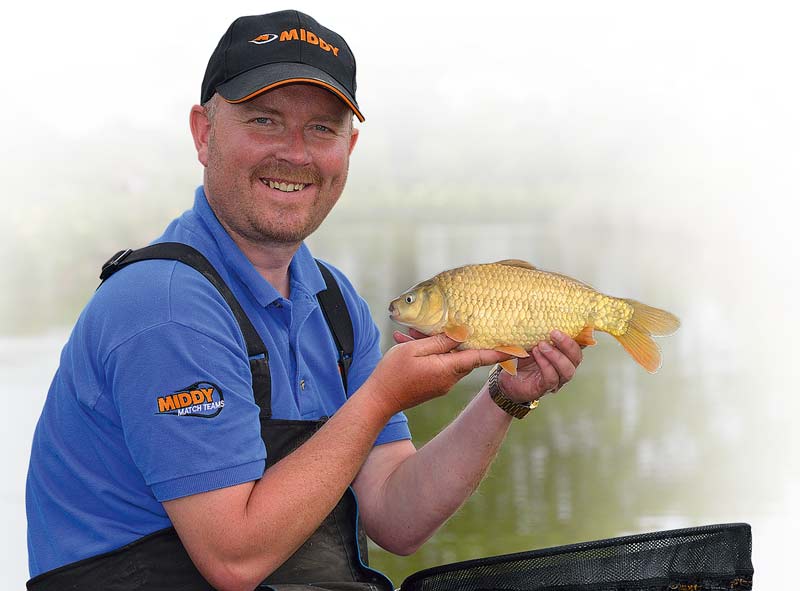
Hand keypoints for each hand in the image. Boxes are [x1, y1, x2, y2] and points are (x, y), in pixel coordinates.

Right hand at [364, 332, 511, 417]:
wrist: (378, 401)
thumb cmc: (393, 373)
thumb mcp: (415, 350)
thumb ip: (440, 341)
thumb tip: (461, 333)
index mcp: (448, 368)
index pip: (480, 357)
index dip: (501, 351)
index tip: (520, 347)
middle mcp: (450, 378)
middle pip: (465, 354)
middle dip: (461, 338)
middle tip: (467, 322)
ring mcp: (442, 384)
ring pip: (449, 358)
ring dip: (439, 343)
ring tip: (413, 333)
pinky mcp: (434, 385)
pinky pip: (439, 364)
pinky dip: (430, 352)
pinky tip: (411, 343)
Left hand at [499, 330, 582, 402]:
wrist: (507, 378)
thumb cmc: (522, 357)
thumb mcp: (531, 340)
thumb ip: (539, 331)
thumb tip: (539, 313)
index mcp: (565, 353)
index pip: (580, 344)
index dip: (581, 335)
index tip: (571, 323)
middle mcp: (565, 366)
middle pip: (576, 357)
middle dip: (567, 344)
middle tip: (553, 333)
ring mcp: (558, 379)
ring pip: (567, 370)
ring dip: (556, 355)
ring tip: (541, 345)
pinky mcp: (546, 388)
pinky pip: (552, 378)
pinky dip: (545, 365)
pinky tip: (536, 354)